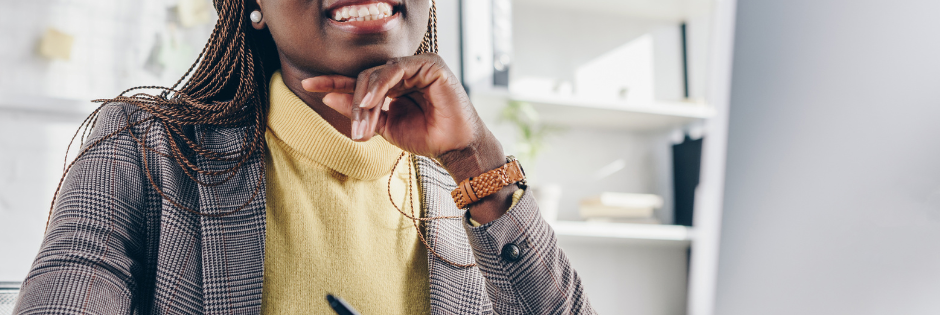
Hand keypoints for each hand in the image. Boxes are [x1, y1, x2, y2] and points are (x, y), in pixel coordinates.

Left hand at [302, 54, 479, 157]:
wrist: (454, 148)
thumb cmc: (426, 137)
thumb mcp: (385, 126)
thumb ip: (360, 112)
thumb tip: (328, 98)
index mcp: (394, 84)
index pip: (359, 80)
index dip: (334, 82)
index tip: (308, 85)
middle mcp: (405, 71)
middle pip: (365, 77)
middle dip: (355, 103)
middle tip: (356, 132)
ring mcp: (417, 64)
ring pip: (377, 74)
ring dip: (365, 99)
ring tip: (364, 125)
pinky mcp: (430, 64)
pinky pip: (396, 70)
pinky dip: (380, 85)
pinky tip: (371, 101)